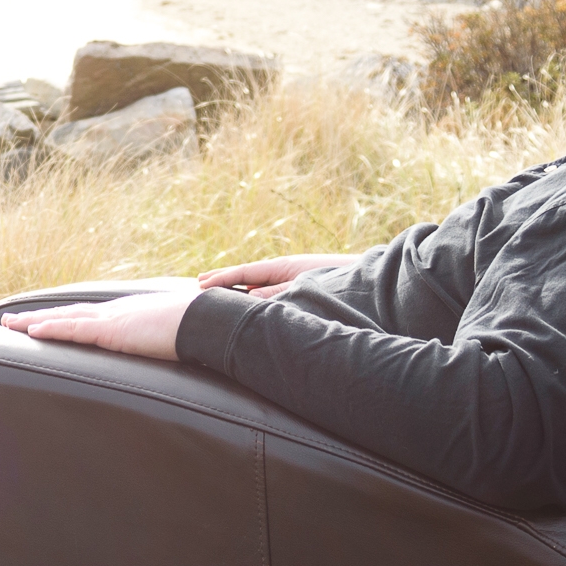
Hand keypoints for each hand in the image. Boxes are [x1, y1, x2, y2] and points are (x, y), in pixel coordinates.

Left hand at [0, 289, 193, 360]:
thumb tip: (167, 355)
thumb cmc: (201, 331)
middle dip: (39, 319)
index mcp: (129, 317)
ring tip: (10, 324)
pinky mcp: (114, 330)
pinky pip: (76, 329)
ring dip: (35, 322)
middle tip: (12, 321)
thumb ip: (163, 346)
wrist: (210, 321)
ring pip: (64, 319)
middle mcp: (116, 313)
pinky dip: (52, 329)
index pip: (88, 317)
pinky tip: (33, 330)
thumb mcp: (175, 341)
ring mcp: (113, 320)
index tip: (45, 322)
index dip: (64, 319)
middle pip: (68, 314)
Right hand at [195, 253, 355, 290]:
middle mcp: (284, 270)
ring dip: (236, 286)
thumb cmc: (336, 283)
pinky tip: (248, 298)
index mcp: (282, 267)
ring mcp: (291, 277)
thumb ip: (276, 293)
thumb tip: (249, 296)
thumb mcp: (303, 288)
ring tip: (216, 289)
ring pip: (257, 282)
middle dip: (224, 279)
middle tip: (199, 284)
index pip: (245, 272)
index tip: (200, 285)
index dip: (222, 279)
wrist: (366, 281)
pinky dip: (252, 292)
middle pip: (247, 274)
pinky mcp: (300, 285)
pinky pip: (268, 289)